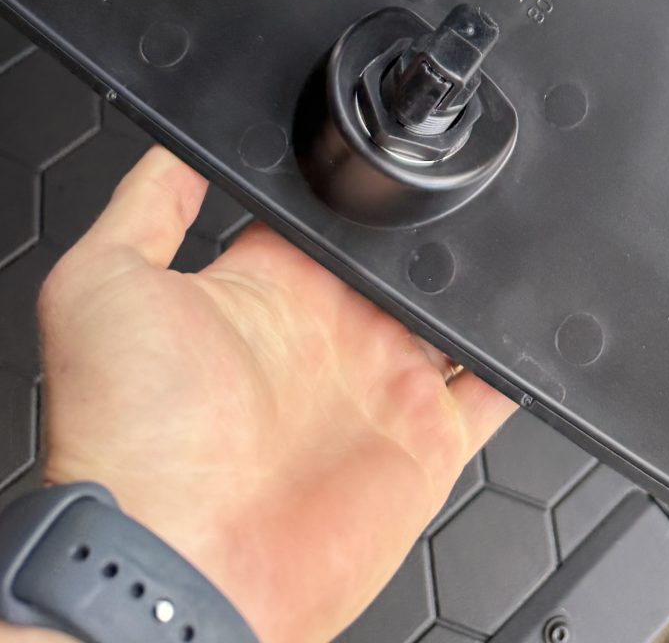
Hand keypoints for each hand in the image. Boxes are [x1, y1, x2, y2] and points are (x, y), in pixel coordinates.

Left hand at [29, 146, 511, 642]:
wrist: (175, 565)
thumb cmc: (126, 443)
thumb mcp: (98, 287)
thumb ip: (144, 204)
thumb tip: (176, 143)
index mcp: (264, 290)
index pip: (327, 214)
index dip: (356, 177)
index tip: (383, 138)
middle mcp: (328, 336)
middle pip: (402, 257)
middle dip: (432, 221)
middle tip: (460, 179)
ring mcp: (382, 389)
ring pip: (455, 315)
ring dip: (483, 280)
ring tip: (509, 227)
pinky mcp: (427, 443)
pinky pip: (495, 392)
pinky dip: (522, 361)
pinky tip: (536, 319)